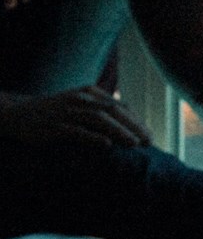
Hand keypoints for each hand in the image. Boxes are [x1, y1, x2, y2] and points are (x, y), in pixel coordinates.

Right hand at [0, 86, 153, 148]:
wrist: (18, 114)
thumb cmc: (54, 112)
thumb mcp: (78, 104)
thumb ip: (99, 109)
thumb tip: (126, 119)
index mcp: (89, 92)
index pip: (118, 106)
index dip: (135, 121)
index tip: (148, 135)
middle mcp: (80, 99)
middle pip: (113, 111)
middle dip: (132, 126)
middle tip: (148, 141)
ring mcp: (67, 112)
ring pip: (98, 120)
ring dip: (119, 132)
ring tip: (134, 144)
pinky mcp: (55, 127)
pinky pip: (77, 132)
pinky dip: (93, 137)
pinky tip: (106, 145)